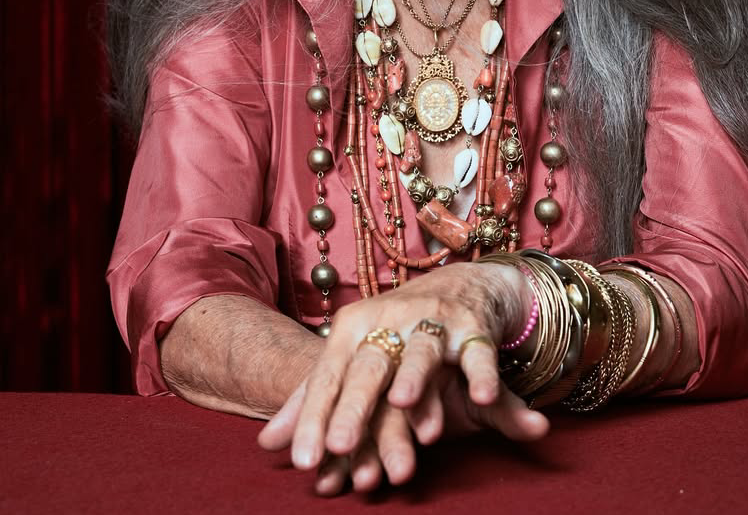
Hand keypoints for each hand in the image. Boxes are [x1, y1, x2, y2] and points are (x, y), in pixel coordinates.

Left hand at [255, 262, 546, 482]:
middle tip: (341, 448)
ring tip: (402, 406)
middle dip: (354, 408)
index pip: (326, 380)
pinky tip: (481, 398)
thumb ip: (313, 402)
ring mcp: (430, 321)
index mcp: (351, 328)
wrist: (455, 285)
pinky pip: (477, 353)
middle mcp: (387, 321)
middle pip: (367, 368)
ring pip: (419, 354)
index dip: (313, 421)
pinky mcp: (471, 328)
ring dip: (413, 378)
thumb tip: (266, 445)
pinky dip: (481, 374)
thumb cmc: (391, 333)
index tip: (303, 462)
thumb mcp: (351, 360)